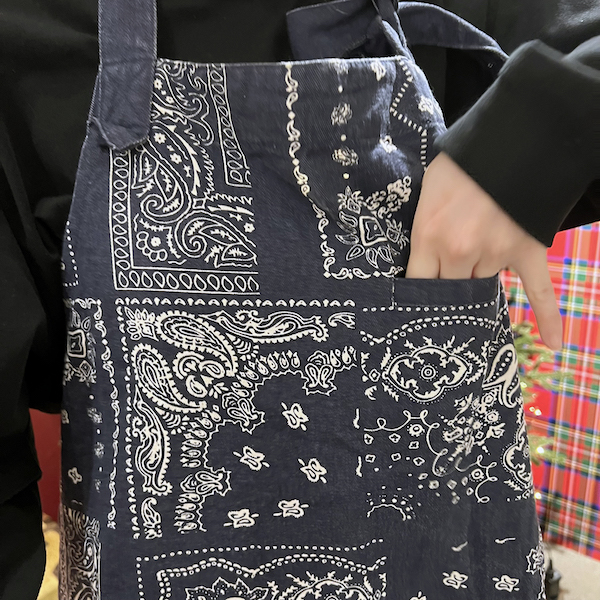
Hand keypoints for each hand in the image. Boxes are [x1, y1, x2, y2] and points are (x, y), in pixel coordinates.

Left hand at [405, 152, 562, 349]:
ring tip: (478, 259)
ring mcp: (495, 255)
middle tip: (446, 285)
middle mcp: (460, 252)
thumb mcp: (426, 192)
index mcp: (428, 237)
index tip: (413, 303)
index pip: (417, 284)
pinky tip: (555, 344)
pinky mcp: (526, 252)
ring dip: (478, 279)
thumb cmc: (461, 163)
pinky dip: (549, 317)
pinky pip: (540, 291)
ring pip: (482, 285)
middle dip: (447, 289)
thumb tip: (420, 256)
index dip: (416, 295)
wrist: (511, 136)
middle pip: (449, 290)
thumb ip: (422, 228)